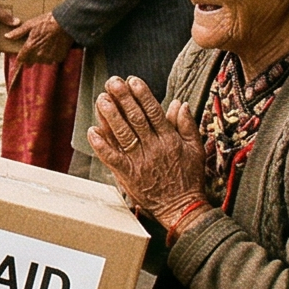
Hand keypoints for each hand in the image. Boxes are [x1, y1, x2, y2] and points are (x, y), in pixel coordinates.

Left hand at [8, 12, 71, 65]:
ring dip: (41, 56)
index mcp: (30, 47)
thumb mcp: (30, 24)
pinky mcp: (58, 58)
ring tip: (45, 45)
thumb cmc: (47, 21)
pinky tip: (53, 47)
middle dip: (30, 56)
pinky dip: (51, 56)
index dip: (20, 57)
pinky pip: (51, 60)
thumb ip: (18, 32)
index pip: (21, 59)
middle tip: (35, 46)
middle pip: (30, 61)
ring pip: (41, 61)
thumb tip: (6, 36)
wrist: (66, 22)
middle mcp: (39, 55)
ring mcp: (49, 58)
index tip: (21, 54)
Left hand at [86, 77, 210, 236]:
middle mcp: (154, 147)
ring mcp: (140, 161)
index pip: (154, 111)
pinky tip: (92, 131)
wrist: (183, 208)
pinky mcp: (128, 176)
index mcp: (169, 139)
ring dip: (110, 116)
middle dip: (123, 98)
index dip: (142, 94)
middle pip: (136, 118)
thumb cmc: (190, 179)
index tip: (132, 80)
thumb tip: (179, 102)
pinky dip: (101, 145)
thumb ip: (187, 125)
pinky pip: (112, 158)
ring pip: (123, 134)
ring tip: (101, 99)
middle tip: (112, 82)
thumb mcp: (195, 149)